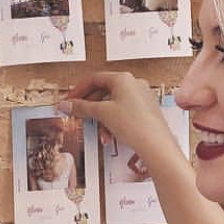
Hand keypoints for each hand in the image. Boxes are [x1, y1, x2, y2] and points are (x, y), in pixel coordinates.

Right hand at [59, 72, 177, 163]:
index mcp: (123, 78)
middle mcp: (134, 84)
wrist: (155, 144)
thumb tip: (68, 104)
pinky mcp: (144, 111)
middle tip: (79, 115)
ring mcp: (140, 97)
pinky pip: (122, 113)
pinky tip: (110, 135)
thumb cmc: (135, 125)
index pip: (94, 79)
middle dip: (89, 107)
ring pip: (112, 105)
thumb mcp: (102, 114)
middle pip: (103, 92)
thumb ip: (82, 107)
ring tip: (99, 132)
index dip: (78, 90)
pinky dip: (112, 123)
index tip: (70, 100)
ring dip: (102, 119)